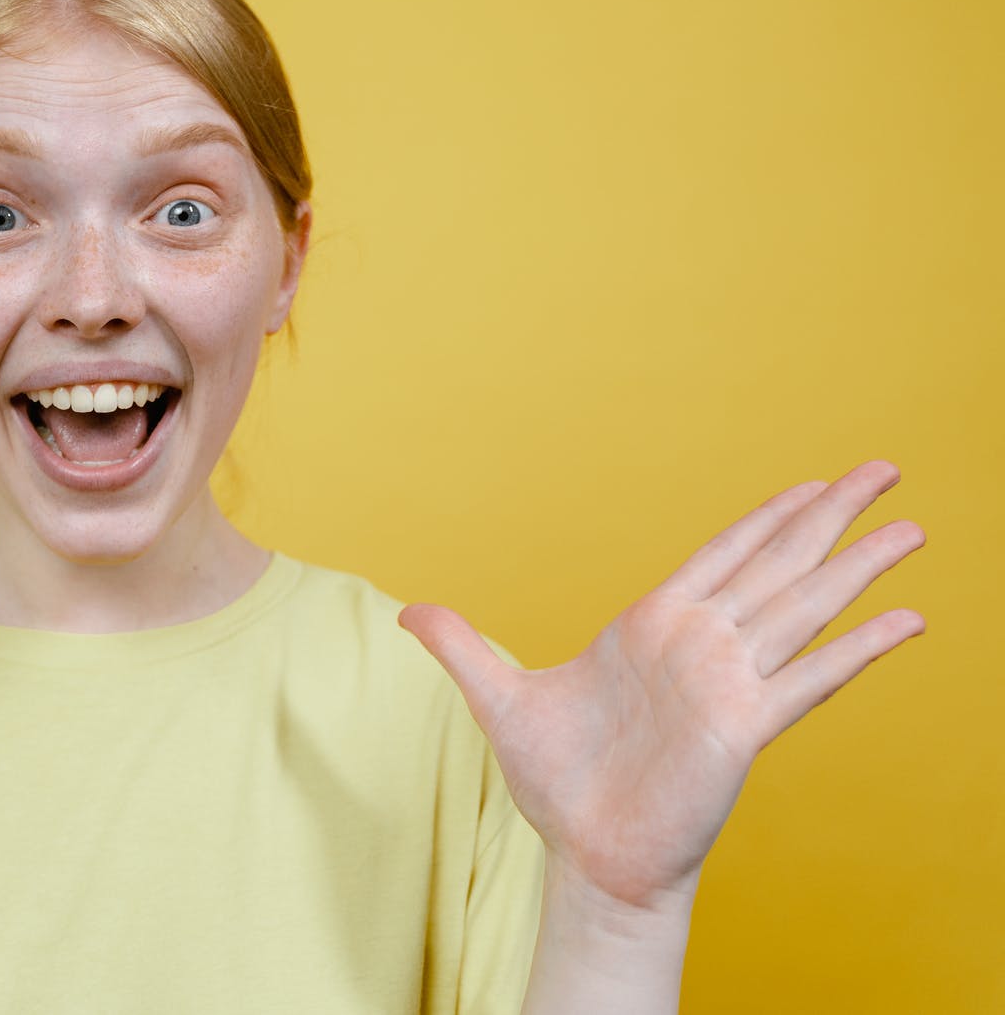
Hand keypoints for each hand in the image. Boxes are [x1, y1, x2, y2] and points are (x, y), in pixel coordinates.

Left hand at [398, 459, 926, 911]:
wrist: (585, 853)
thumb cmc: (556, 781)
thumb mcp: (498, 697)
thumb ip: (460, 646)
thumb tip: (407, 613)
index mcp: (652, 626)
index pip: (724, 554)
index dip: (769, 516)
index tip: (814, 481)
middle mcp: (701, 645)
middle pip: (778, 563)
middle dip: (830, 515)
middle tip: (885, 466)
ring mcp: (728, 682)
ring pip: (804, 608)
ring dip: (857, 566)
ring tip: (912, 527)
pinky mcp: (743, 727)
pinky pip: (810, 679)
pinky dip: (857, 650)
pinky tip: (906, 622)